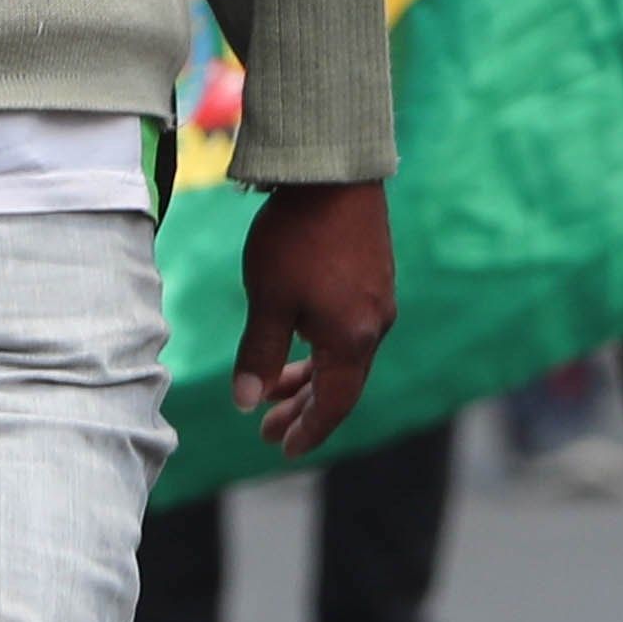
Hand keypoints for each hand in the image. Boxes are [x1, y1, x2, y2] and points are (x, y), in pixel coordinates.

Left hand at [229, 180, 396, 453]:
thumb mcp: (268, 302)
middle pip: (340, 383)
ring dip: (308, 376)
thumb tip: (244, 403)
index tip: (283, 449)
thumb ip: (259, 356)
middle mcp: (375, 324)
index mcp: (353, 340)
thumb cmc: (297, 239)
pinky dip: (320, 346)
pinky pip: (348, 327)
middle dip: (301, 408)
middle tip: (266, 430)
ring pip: (343, 354)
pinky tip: (296, 337)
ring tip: (271, 388)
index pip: (335, 404)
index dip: (309, 430)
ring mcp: (378, 297)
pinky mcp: (373, 273)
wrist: (335, 172)